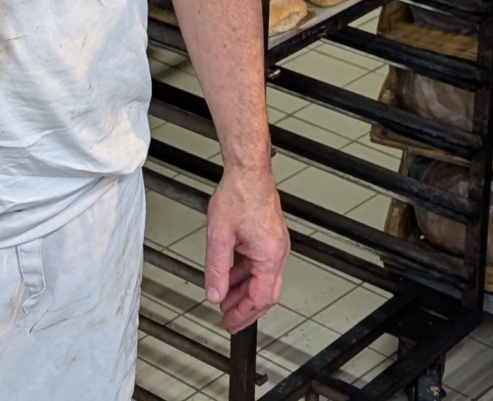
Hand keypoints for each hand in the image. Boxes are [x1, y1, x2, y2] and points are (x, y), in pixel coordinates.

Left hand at [204, 163, 287, 330]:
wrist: (248, 170)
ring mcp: (276, 245)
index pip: (260, 298)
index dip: (244, 314)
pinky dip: (246, 274)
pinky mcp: (270, 237)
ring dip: (244, 291)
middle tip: (228, 319)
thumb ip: (216, 269)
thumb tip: (215, 293)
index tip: (229, 322)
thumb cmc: (238, 195)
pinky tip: (231, 276)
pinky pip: (260, 264)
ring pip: (262, 279)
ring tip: (225, 299)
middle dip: (246, 309)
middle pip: (266, 293)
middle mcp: (278, 252)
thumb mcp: (219, 236)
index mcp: (269, 256)